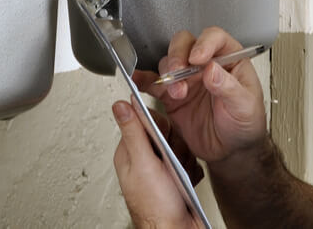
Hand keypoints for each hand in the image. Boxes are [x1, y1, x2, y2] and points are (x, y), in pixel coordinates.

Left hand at [112, 101, 200, 228]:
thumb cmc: (157, 207)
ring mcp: (161, 168)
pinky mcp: (176, 176)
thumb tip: (120, 105)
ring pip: (181, 145)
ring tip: (178, 176)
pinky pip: (191, 161)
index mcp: (130, 152)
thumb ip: (133, 132)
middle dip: (175, 146)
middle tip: (170, 162)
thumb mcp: (143, 164)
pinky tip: (185, 182)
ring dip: (185, 160)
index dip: (158, 126)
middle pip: (166, 132)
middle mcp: (144, 159)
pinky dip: (192, 171)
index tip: (163, 138)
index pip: (144, 120)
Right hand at [133, 27, 266, 163]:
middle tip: (178, 71)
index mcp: (229, 59)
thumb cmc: (246, 123)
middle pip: (185, 44)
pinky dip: (143, 81)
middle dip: (178, 55)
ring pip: (169, 62)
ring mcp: (187, 78)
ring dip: (168, 74)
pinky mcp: (171, 96)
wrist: (232, 150)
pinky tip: (137, 81)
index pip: (214, 38)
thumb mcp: (245, 106)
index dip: (204, 43)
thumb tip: (212, 69)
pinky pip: (153, 84)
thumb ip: (229, 87)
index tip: (197, 58)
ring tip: (176, 93)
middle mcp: (205, 64)